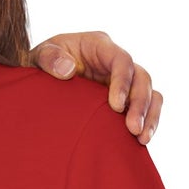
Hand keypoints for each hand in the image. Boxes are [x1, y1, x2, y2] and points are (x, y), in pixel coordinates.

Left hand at [32, 32, 162, 143]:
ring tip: (141, 139)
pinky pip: (146, 107)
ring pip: (149, 93)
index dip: (123, 82)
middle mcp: (116, 62)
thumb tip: (68, 70)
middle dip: (140, 103)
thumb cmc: (43, 63)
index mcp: (99, 46)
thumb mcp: (39, 55)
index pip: (121, 59)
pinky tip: (140, 141)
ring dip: (149, 115)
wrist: (40, 79)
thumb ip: (49, 58)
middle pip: (141, 78)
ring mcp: (123, 80)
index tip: (116, 106)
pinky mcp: (125, 98)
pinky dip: (148, 122)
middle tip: (132, 128)